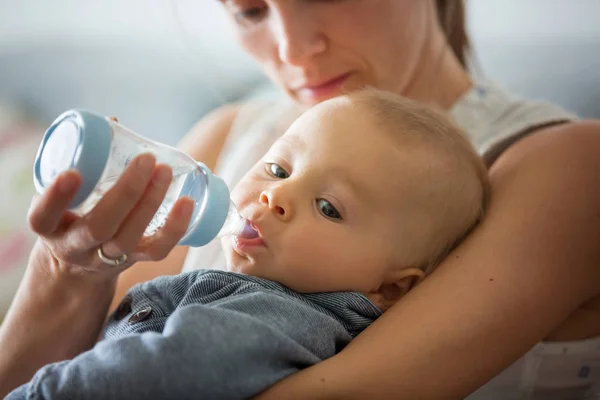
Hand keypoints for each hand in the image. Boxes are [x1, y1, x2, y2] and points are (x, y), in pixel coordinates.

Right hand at [27, 149, 194, 281]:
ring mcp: (105, 258)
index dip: (56, 198)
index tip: (72, 173)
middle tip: (146, 159)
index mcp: (50, 228)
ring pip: (129, 237)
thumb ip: (83, 161)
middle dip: (126, 192)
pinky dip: (175, 228)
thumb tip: (113, 122)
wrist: (78, 264)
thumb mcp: (65, 194)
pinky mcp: (133, 261)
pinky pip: (156, 250)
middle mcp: (76, 247)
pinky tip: (187, 202)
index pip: (43, 217)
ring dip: (151, 203)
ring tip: (165, 172)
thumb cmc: (72, 213)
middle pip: (100, 226)